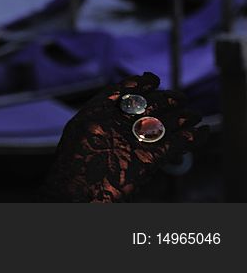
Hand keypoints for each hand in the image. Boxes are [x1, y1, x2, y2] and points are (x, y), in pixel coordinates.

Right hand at [43, 72, 207, 201]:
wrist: (73, 193)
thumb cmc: (75, 168)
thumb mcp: (79, 132)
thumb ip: (101, 118)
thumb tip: (126, 111)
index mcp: (95, 114)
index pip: (125, 90)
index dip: (142, 83)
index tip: (153, 80)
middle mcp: (114, 122)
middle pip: (150, 101)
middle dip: (169, 98)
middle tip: (181, 99)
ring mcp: (130, 139)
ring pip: (167, 118)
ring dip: (184, 115)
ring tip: (193, 115)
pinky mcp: (148, 160)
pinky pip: (177, 143)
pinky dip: (193, 136)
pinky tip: (200, 133)